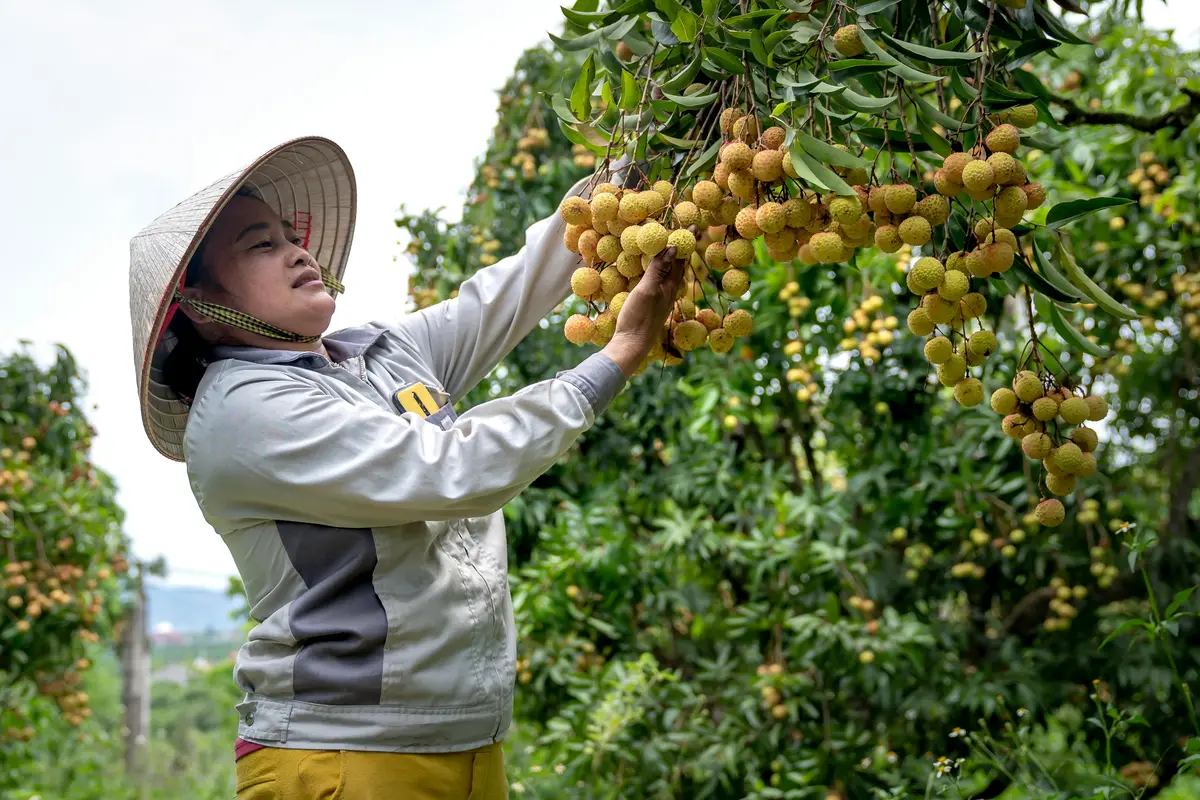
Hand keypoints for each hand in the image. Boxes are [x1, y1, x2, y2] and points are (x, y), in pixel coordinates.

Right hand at [602, 228, 695, 376]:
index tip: (694, 225)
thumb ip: (659, 269)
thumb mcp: (647, 290)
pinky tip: (656, 273)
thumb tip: (674, 247)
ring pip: (670, 274)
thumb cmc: (639, 318)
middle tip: (687, 232)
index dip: (687, 241)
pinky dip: (661, 271)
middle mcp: (668, 292)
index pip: (681, 258)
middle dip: (683, 249)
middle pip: (679, 266)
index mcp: (670, 286)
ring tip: (674, 248)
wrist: (631, 346)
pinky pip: (660, 282)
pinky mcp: (651, 306)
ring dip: (673, 260)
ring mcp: (660, 300)